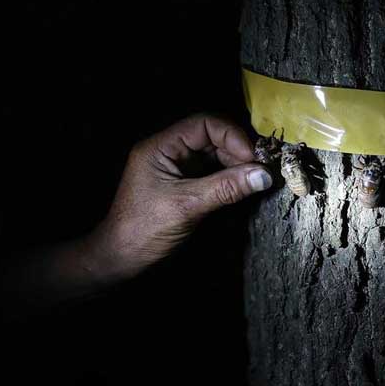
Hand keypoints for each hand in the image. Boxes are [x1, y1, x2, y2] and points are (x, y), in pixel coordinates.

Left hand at [85, 113, 272, 280]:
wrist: (120, 261)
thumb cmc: (143, 230)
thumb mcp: (187, 206)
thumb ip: (225, 188)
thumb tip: (264, 175)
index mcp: (160, 147)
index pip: (203, 124)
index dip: (232, 136)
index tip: (253, 157)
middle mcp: (169, 152)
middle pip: (212, 138)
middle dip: (238, 151)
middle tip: (261, 169)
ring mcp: (177, 169)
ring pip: (215, 156)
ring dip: (237, 165)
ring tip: (257, 179)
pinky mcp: (185, 186)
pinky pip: (212, 173)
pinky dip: (230, 179)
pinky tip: (244, 187)